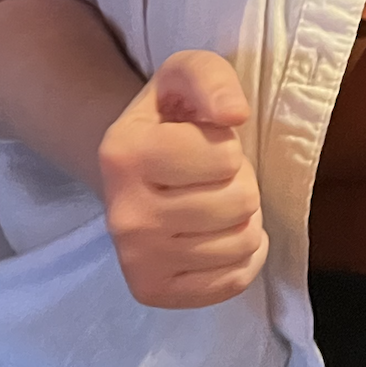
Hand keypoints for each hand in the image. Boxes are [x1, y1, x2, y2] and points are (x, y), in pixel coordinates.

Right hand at [97, 50, 268, 309]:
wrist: (130, 168)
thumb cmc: (168, 117)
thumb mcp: (186, 75)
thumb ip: (213, 79)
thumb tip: (235, 114)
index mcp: (122, 154)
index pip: (225, 156)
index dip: (228, 144)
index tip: (203, 141)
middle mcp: (122, 214)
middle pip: (239, 202)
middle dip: (240, 181)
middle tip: (213, 176)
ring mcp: (135, 259)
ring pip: (241, 242)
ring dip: (243, 217)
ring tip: (215, 199)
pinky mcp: (152, 291)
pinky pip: (234, 281)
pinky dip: (243, 256)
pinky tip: (220, 234)